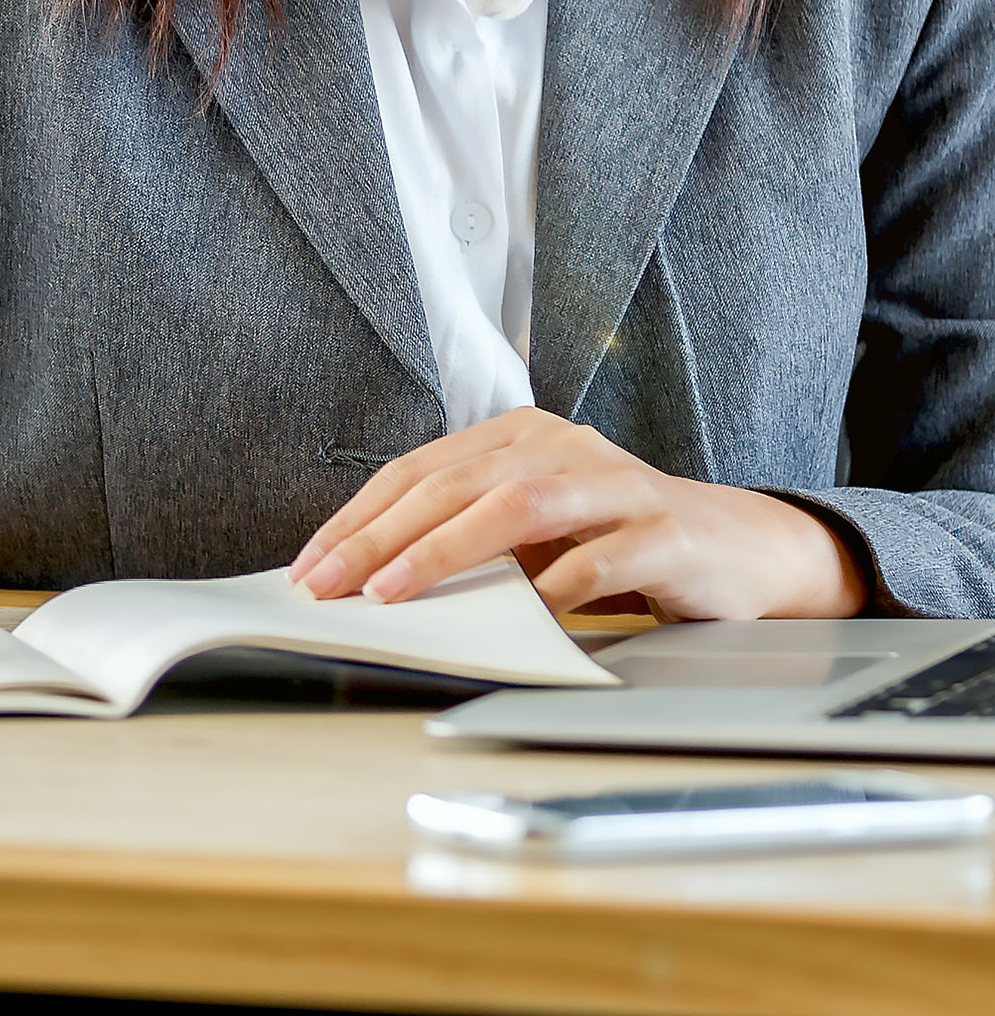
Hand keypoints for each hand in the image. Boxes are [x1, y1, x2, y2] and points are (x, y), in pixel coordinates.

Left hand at [288, 406, 865, 621]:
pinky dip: (552, 587)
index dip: (360, 515)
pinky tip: (516, 616)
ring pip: (515, 505)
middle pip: (453, 483)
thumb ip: (471, 537)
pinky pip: (597, 557)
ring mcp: (614, 482)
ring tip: (393, 591)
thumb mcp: (534, 531)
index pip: (419, 469)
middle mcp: (560, 445)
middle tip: (330, 582)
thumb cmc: (618, 540)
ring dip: (445, 551)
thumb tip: (375, 576)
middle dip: (379, 536)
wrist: (741, 548)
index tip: (312, 562)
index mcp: (517, 436)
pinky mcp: (663, 530)